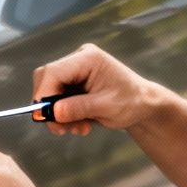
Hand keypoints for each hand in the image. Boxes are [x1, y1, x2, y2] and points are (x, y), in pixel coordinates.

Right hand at [32, 44, 160, 136]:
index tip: (44, 116)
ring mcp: (75, 70)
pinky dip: (64, 114)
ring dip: (59, 114)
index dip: (44, 93)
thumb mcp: (106, 107)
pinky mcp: (74, 82)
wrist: (142, 105)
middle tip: (60, 128)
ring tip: (78, 128)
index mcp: (88, 59)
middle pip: (47, 79)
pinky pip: (58, 98)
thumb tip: (53, 112)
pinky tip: (79, 124)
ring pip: (50, 91)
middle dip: (50, 106)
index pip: (54, 72)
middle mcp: (79, 59)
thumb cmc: (131, 102)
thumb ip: (78, 108)